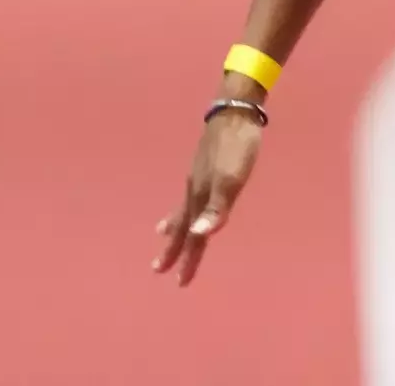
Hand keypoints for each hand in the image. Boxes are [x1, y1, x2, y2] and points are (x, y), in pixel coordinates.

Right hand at [152, 108, 263, 285]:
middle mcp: (194, 189)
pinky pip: (190, 193)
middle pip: (181, 225)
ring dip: (174, 226)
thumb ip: (217, 208)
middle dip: (173, 249)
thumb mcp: (231, 179)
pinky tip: (190, 197)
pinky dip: (184, 204)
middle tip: (157, 269)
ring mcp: (198, 176)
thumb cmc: (237, 148)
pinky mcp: (205, 165)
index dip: (188, 259)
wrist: (235, 112)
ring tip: (162, 236)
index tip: (179, 283)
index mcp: (200, 196)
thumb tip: (198, 235)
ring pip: (182, 208)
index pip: (193, 235)